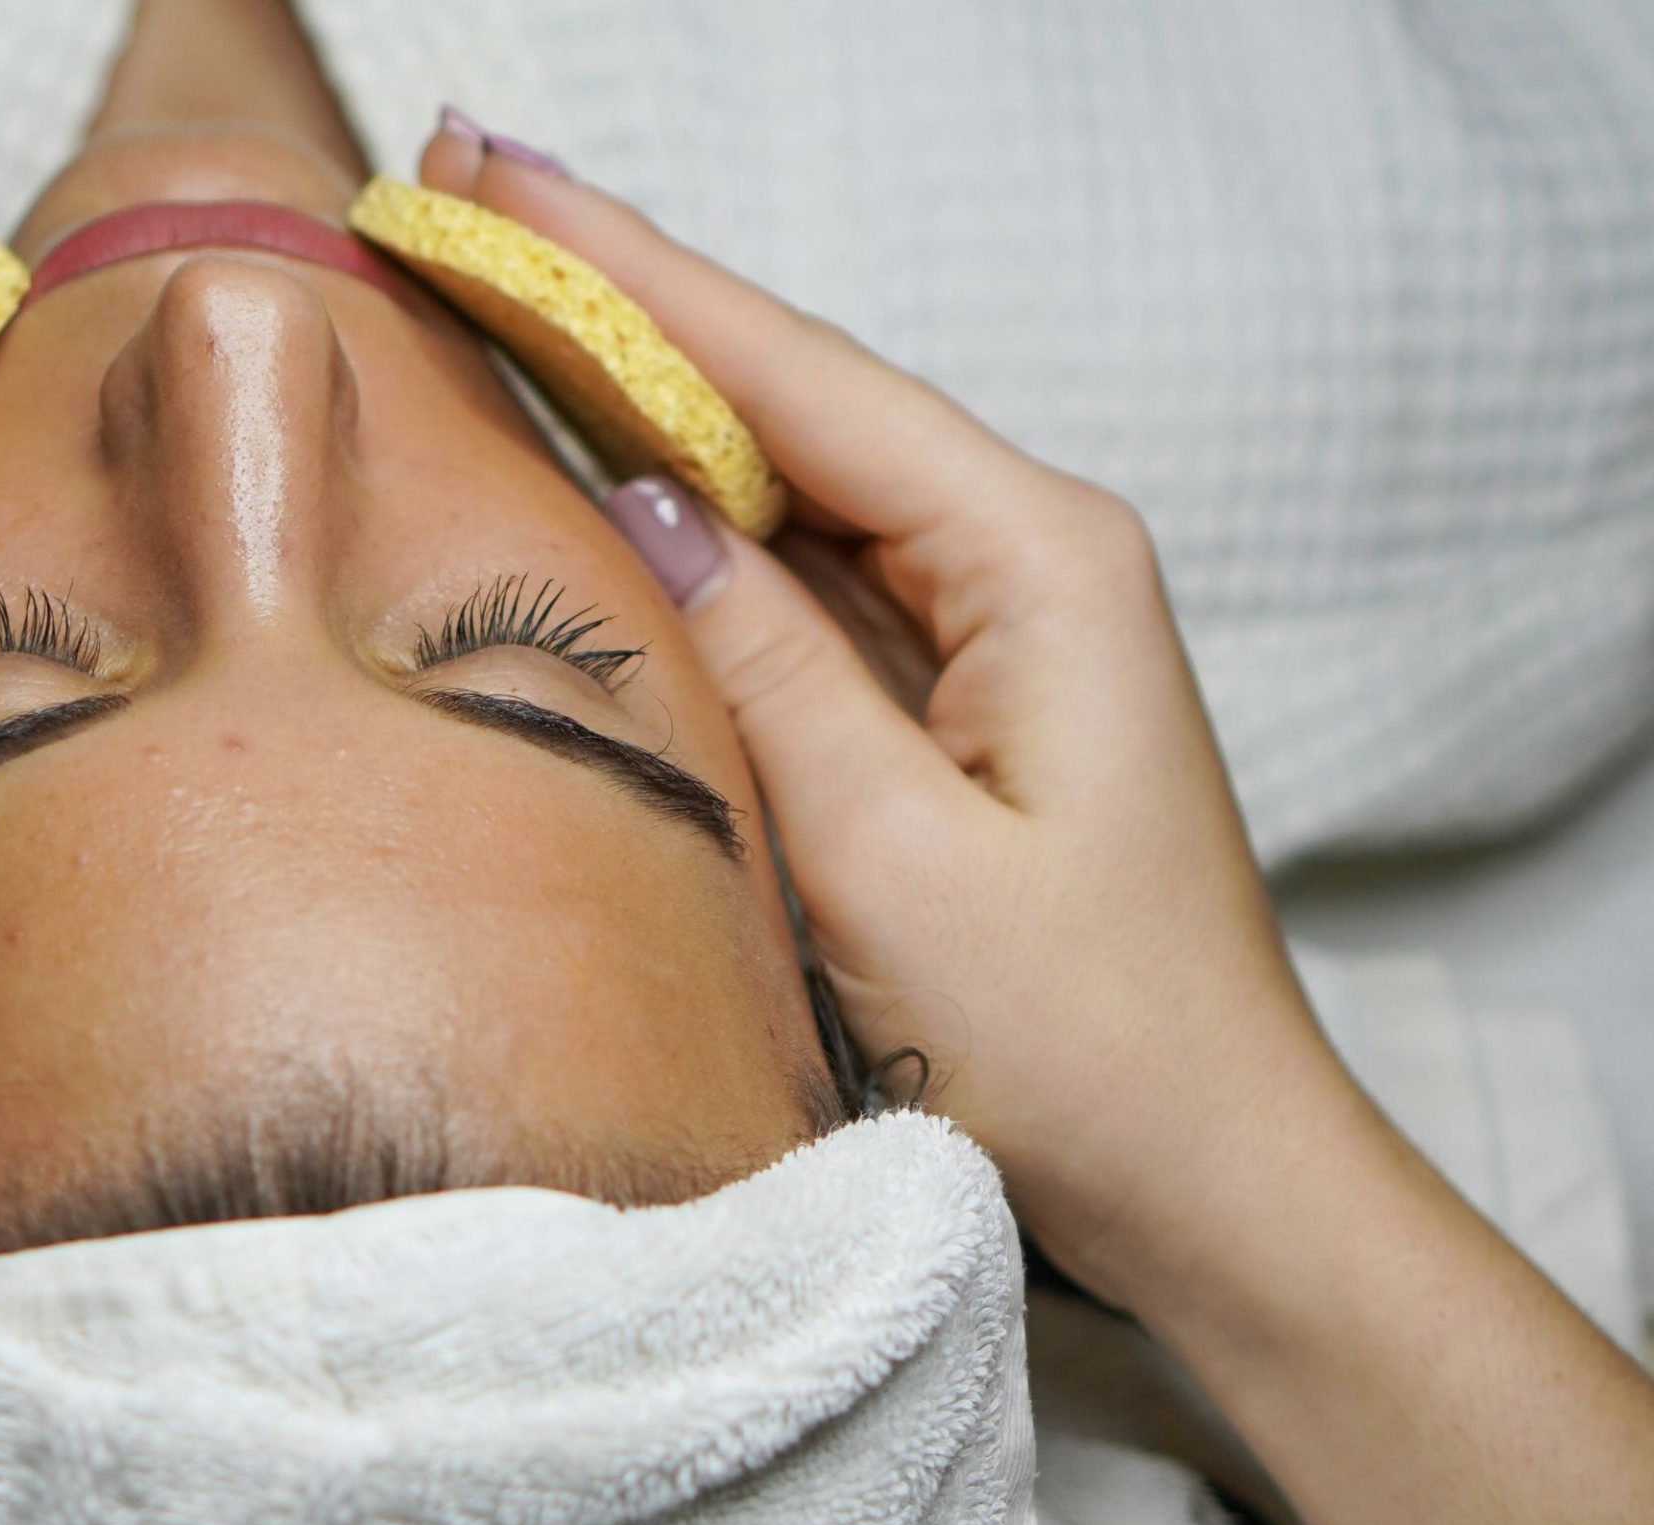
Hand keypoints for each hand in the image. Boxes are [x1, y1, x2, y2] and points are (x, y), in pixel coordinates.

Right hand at [417, 124, 1653, 1524]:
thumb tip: (645, 506)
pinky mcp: (957, 696)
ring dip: (648, 390)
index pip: (796, 379)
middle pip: (790, 396)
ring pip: (791, 477)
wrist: (1214, 1187)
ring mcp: (994, 625)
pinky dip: (698, 513)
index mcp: (1037, 561)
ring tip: (502, 293)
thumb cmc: (1085, 1049)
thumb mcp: (889, 861)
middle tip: (462, 195)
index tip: (493, 184)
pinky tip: (607, 464)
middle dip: (624, 297)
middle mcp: (1026, 558)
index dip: (630, 275)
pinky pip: (807, 573)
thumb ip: (763, 666)